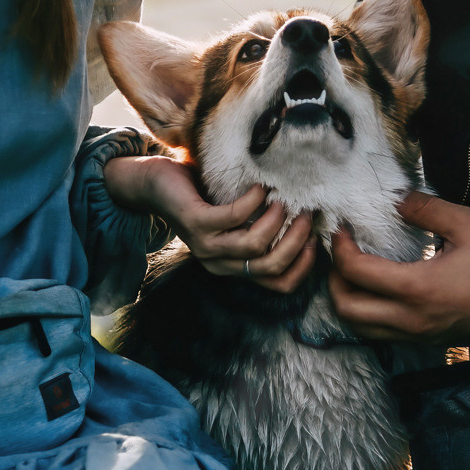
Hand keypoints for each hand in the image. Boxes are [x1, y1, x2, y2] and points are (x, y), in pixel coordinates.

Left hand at [102, 155, 316, 292]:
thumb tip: (308, 216)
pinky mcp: (196, 223)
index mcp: (233, 267)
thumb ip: (262, 224)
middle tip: (306, 214)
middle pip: (271, 266)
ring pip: (255, 245)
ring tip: (282, 199)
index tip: (316, 239)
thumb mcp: (236, 218)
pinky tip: (259, 187)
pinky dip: (253, 201)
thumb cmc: (201, 197)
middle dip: (296, 241)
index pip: (279, 284)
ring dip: (276, 220)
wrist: (153, 185)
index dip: (303, 265)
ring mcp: (206, 246)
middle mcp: (219, 264)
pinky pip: (233, 216)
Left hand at [329, 192, 469, 344]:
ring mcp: (418, 335)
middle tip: (342, 254)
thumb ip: (427, 209)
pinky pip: (381, 334)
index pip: (356, 272)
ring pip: (360, 328)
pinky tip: (378, 291)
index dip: (340, 248)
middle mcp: (410, 319)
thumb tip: (396, 200)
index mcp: (417, 289)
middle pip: (346, 309)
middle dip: (333, 279)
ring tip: (354, 273)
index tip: (342, 230)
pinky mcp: (426, 341)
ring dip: (347, 301)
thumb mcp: (468, 224)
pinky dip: (367, 315)